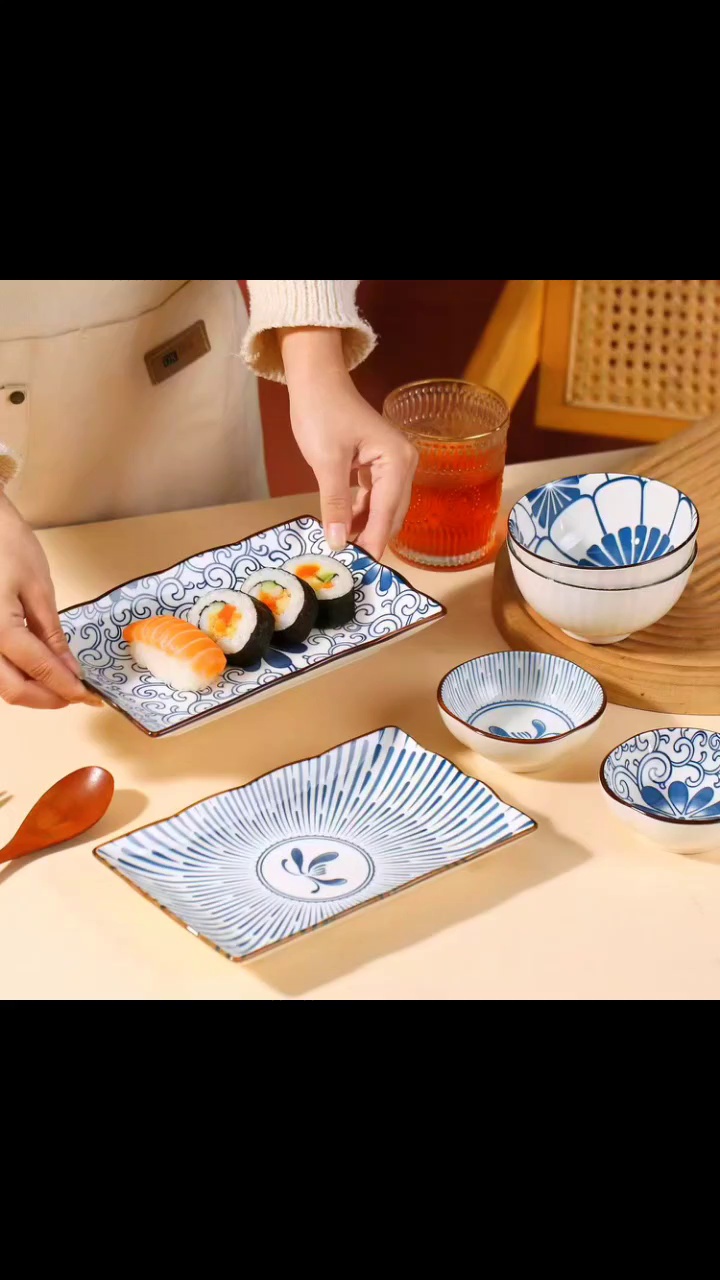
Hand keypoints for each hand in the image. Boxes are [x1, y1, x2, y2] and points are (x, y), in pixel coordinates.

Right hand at [0, 494, 99, 709]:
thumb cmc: (6, 544)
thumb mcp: (37, 587)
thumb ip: (51, 633)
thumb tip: (69, 669)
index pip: (39, 671)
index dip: (68, 688)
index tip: (90, 696)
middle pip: (13, 691)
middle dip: (48, 699)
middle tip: (76, 694)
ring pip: (0, 684)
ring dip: (31, 690)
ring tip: (60, 682)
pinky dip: (16, 675)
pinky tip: (37, 667)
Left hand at [281, 328, 416, 559]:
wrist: (316, 380)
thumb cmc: (322, 413)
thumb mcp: (326, 462)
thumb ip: (334, 504)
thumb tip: (337, 544)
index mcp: (397, 461)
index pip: (386, 511)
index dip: (373, 541)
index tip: (361, 567)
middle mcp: (403, 463)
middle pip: (391, 513)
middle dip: (372, 537)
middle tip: (351, 565)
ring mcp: (393, 463)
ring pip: (382, 507)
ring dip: (365, 526)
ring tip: (344, 549)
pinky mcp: (379, 464)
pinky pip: (374, 496)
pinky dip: (360, 512)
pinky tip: (344, 526)